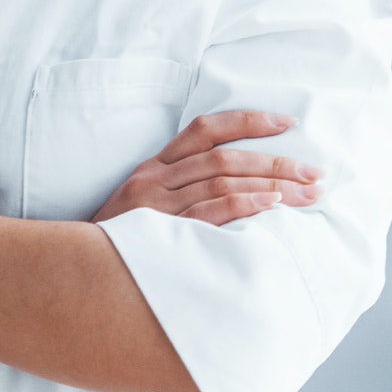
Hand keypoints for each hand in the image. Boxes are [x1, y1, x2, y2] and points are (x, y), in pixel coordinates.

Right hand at [91, 110, 321, 224]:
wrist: (75, 269)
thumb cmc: (117, 240)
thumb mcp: (142, 204)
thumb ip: (180, 190)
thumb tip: (241, 187)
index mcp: (154, 165)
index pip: (206, 129)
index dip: (249, 122)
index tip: (288, 123)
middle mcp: (154, 178)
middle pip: (225, 157)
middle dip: (276, 162)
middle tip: (316, 172)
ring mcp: (156, 204)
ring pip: (223, 181)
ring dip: (273, 185)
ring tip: (309, 194)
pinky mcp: (160, 231)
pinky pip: (209, 212)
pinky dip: (244, 205)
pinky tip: (273, 206)